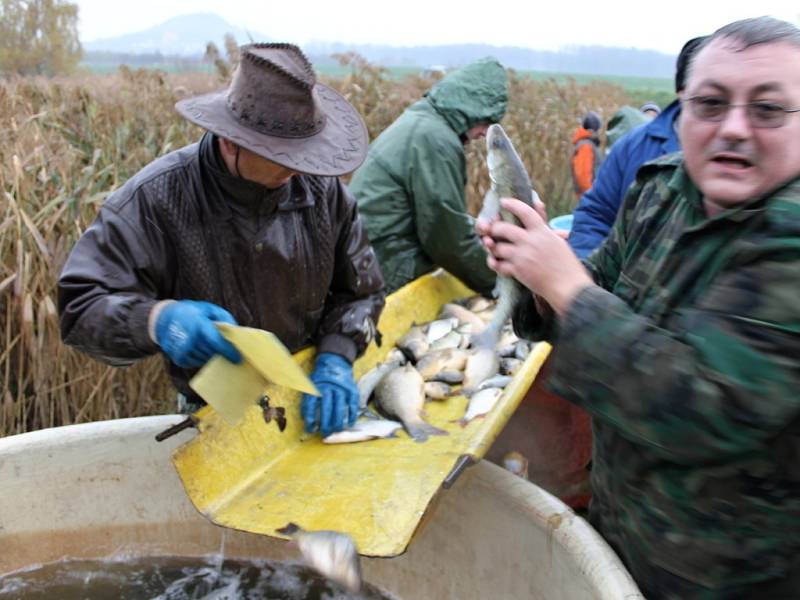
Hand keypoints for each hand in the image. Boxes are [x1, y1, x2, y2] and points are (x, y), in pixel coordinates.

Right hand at [154, 300, 241, 367]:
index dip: (228, 351)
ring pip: (205, 359)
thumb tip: (237, 333)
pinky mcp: (178, 359)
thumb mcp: (210, 309)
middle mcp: (189, 339)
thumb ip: (225, 319)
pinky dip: (201, 357)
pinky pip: (196, 363)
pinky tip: (200, 348)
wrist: (164, 318)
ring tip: (213, 347)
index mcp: (198, 325)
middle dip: (222, 353)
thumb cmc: (192, 312)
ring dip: (211, 355)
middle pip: (211, 352)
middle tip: (229, 352)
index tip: (238, 358)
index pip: (216, 342)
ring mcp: (182, 351)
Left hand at [302, 352, 358, 435]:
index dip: (310, 419)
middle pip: (327, 408)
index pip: (311, 405)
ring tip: (337, 430)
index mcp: (316, 386)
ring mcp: (341, 388)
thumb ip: (307, 400)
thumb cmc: (320, 379)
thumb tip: (305, 419)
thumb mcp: (310, 385)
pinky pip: (353, 404)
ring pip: (340, 407)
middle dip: (326, 424)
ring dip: (339, 422)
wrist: (335, 361)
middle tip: (325, 433)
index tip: (311, 429)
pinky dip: (352, 414)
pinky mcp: (352, 389)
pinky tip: (350, 423)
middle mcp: (329, 387)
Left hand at [479, 198, 592, 314]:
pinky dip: (494, 263)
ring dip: (492, 248)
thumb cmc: (567, 264)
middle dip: (494, 228)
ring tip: (493, 247)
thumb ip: (544, 224)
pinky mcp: (518, 271)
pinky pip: (498, 265)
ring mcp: (522, 256)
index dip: (512, 204)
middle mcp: (530, 241)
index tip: (503, 202)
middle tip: (492, 229)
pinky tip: (494, 262)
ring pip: (497, 247)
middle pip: (503, 228)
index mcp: (542, 231)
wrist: (568, 286)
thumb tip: (539, 204)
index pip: (524, 211)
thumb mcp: (558, 240)